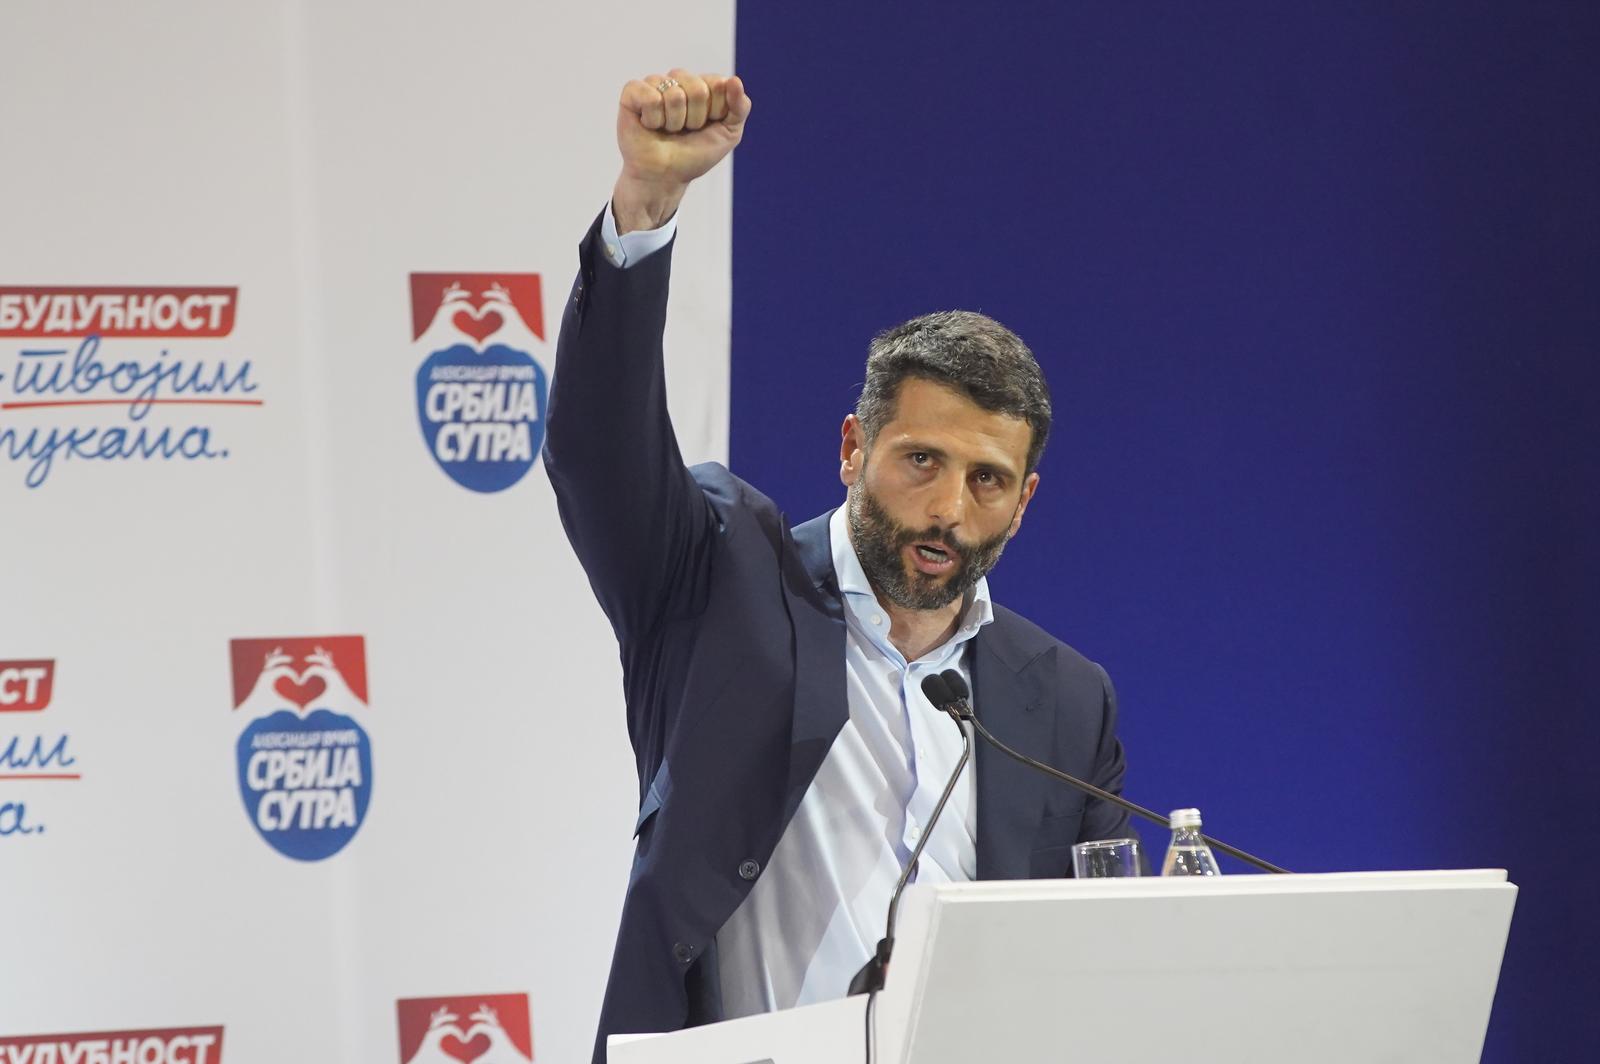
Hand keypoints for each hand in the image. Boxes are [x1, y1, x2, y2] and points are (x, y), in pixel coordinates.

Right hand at [612, 70, 751, 233]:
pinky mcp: (633, 92)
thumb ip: (740, 107)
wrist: (665, 178)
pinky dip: (653, 118)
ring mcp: (655, 84)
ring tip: (667, 130)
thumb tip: (734, 80)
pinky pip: (649, 96)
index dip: (715, 111)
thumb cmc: (694, 155)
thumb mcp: (729, 134)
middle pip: (697, 88)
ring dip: (674, 122)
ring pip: (674, 94)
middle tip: (685, 131)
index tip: (707, 126)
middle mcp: (679, 81)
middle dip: (695, 119)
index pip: (718, 84)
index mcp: (703, 86)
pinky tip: (649, 125)